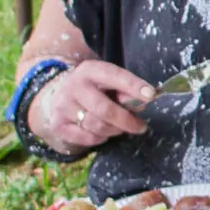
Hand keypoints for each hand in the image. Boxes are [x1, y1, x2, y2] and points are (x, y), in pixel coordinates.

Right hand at [27, 60, 156, 154]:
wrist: (59, 93)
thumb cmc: (93, 88)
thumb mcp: (108, 82)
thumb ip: (126, 90)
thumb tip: (145, 100)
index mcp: (90, 70)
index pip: (115, 76)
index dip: (134, 86)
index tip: (152, 96)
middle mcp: (74, 86)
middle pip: (105, 109)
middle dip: (127, 121)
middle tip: (141, 127)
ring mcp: (63, 106)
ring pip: (97, 126)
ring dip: (115, 131)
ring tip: (120, 128)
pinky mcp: (58, 124)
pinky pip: (87, 138)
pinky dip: (101, 138)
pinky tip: (103, 132)